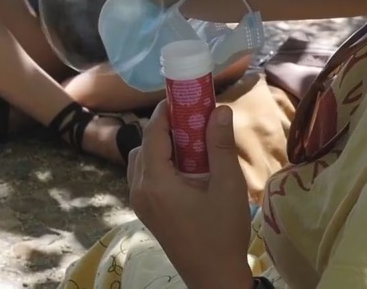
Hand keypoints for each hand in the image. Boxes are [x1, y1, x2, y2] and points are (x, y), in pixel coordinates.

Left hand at [128, 101, 255, 288]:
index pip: (153, 133)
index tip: (185, 96)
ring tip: (193, 144)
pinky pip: (144, 176)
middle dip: (167, 127)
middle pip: (145, 144)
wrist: (214, 278)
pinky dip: (160, 163)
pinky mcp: (146, 211)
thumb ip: (220, 146)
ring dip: (162, 146)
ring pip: (142, 160)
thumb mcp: (228, 187)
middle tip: (195, 119)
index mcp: (155, 182)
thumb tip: (219, 109)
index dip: (167, 110)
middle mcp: (139, 189)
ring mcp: (139, 202)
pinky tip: (186, 168)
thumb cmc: (223, 233)